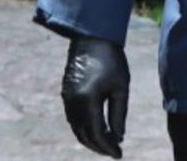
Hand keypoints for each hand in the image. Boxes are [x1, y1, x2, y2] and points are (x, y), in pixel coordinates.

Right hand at [61, 35, 129, 157]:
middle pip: (84, 135)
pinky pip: (73, 119)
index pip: (97, 134)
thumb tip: (119, 137)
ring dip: (91, 138)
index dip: (108, 148)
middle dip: (99, 146)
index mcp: (87, 102)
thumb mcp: (121, 87)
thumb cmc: (111, 59)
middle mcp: (73, 104)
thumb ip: (119, 114)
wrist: (91, 37)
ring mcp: (67, 99)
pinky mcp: (66, 93)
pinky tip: (96, 128)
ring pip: (77, 129)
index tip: (120, 155)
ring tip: (108, 142)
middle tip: (115, 151)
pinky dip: (84, 128)